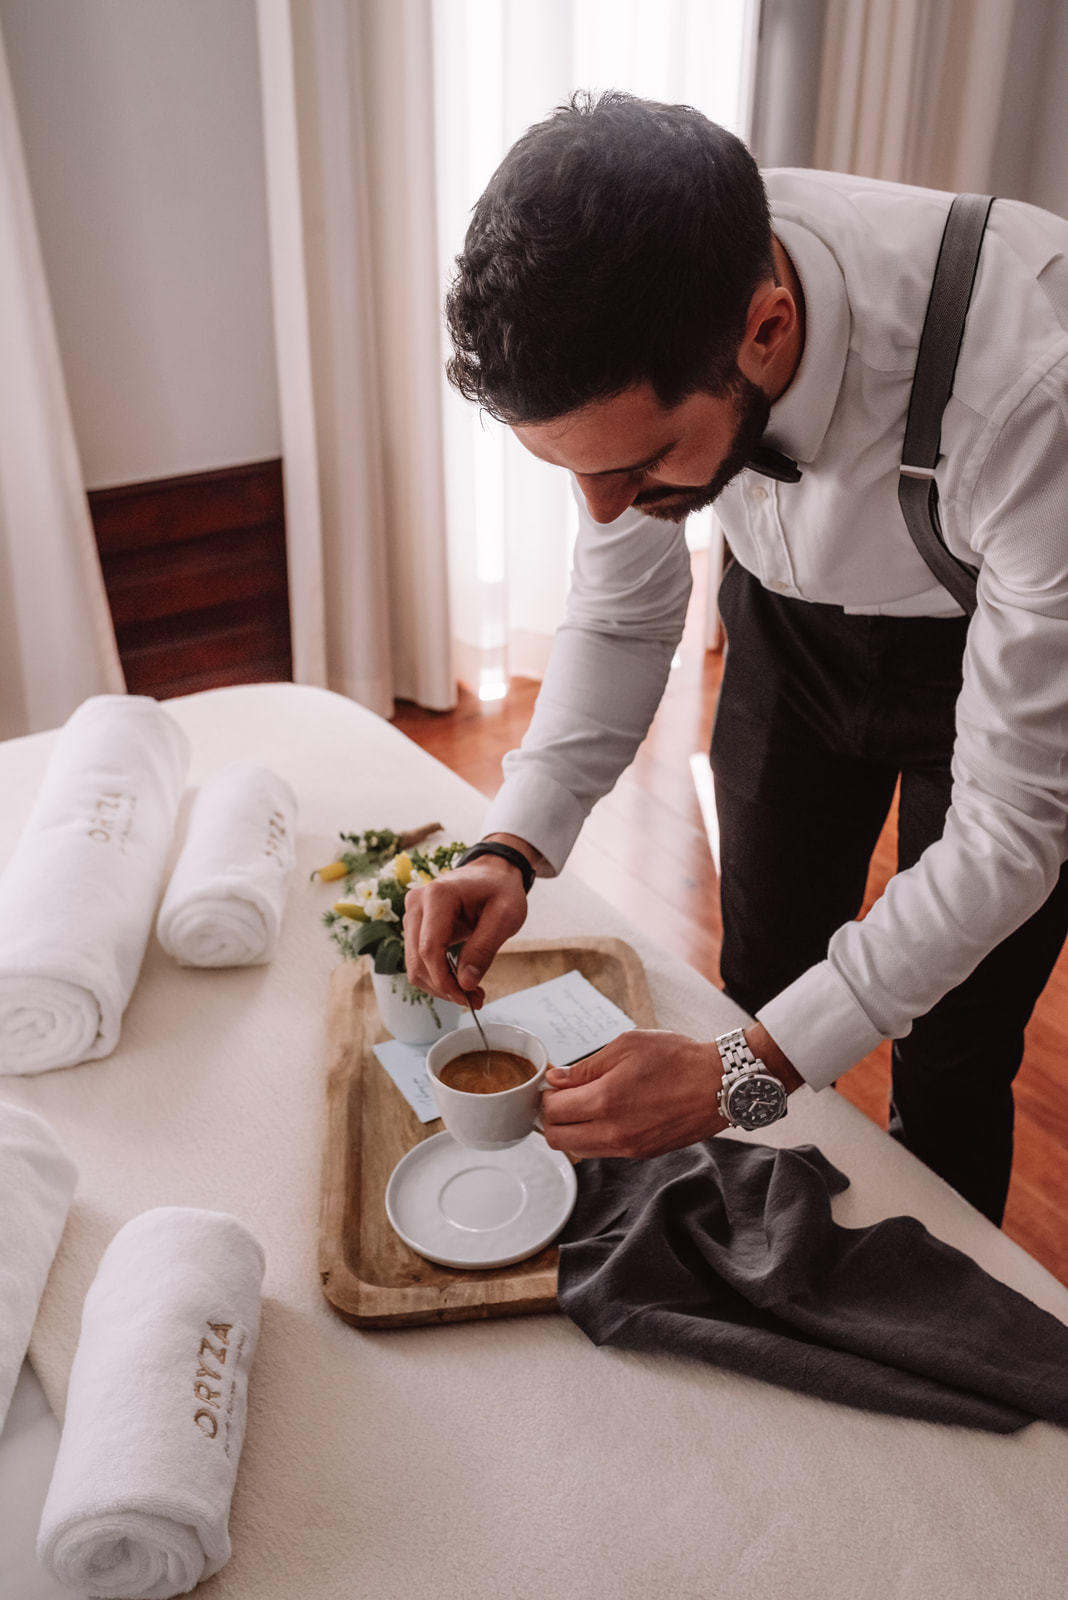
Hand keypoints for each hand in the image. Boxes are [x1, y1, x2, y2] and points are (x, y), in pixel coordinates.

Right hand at [403, 850, 530, 1005]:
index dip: (445, 980)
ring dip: (440, 985)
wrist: (492, 873)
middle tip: (475, 1000)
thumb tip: (465, 984)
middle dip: (444, 987)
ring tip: (471, 992)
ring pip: (414, 964)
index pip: (429, 949)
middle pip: (418, 960)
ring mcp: (412, 914)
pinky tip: (461, 981)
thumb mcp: (505, 917)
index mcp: (437, 896)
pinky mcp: (414, 925)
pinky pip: (419, 959)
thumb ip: (484, 949)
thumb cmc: (500, 889)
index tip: (467, 997)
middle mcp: (416, 903)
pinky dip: (437, 976)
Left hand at [539, 1029, 728, 1159]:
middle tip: (562, 1098)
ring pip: (577, 1151)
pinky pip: (602, 1152)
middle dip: (551, 1118)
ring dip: (571, 1131)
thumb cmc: (678, 1059)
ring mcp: (628, 1148)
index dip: (546, 1096)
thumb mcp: (627, 1046)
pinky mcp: (642, 1154)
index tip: (553, 1084)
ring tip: (584, 1106)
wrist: (720, 1085)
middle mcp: (613, 1132)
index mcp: (606, 1100)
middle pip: (556, 1139)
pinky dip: (593, 1137)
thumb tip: (556, 1078)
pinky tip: (606, 1115)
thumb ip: (586, 1066)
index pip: (552, 1111)